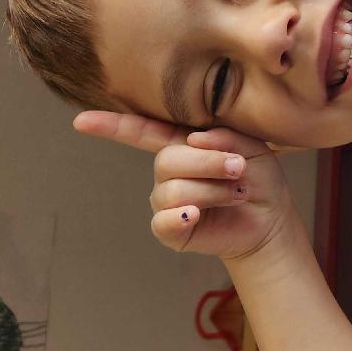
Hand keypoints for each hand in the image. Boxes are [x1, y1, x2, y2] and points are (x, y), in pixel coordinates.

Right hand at [74, 112, 294, 259]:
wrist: (270, 218)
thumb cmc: (258, 177)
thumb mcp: (253, 147)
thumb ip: (226, 136)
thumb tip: (194, 139)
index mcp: (183, 144)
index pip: (143, 131)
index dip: (112, 126)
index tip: (80, 121)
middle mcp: (169, 170)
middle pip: (167, 159)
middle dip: (208, 163)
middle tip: (240, 168)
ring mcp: (167, 200)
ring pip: (174, 190)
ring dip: (214, 190)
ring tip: (239, 192)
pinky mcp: (172, 229)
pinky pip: (164, 222)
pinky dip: (182, 216)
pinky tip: (199, 215)